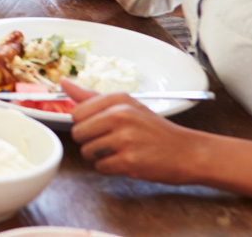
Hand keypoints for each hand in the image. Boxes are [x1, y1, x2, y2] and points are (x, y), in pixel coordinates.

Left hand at [64, 79, 202, 183]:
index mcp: (118, 99)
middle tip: (110, 142)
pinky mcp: (130, 161)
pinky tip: (126, 162)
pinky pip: (100, 167)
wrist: (188, 152)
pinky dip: (110, 168)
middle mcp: (120, 115)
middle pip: (78, 133)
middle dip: (90, 141)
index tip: (101, 126)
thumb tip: (62, 82)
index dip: (86, 124)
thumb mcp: (126, 106)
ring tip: (120, 151)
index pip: (76, 113)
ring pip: (87, 152)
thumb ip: (91, 97)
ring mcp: (125, 138)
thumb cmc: (154, 130)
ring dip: (99, 157)